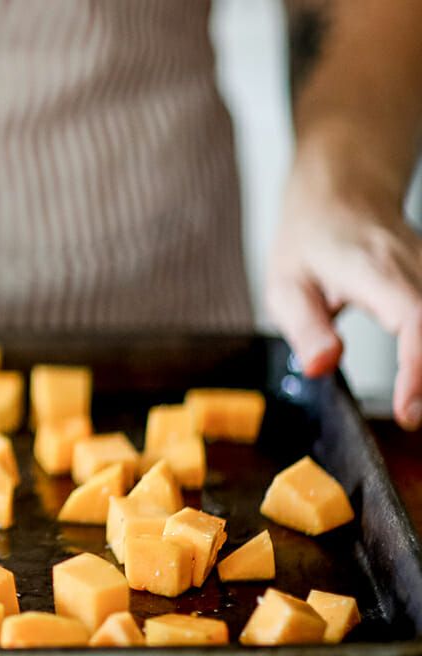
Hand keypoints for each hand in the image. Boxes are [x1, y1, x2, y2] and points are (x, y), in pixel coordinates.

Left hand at [267, 147, 421, 429]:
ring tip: (417, 404)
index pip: (414, 320)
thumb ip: (305, 328)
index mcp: (374, 270)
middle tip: (411, 420)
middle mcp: (418, 268)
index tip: (409, 412)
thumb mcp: (286, 285)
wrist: (344, 194)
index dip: (418, 370)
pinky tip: (421, 381)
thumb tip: (320, 367)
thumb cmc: (310, 242)